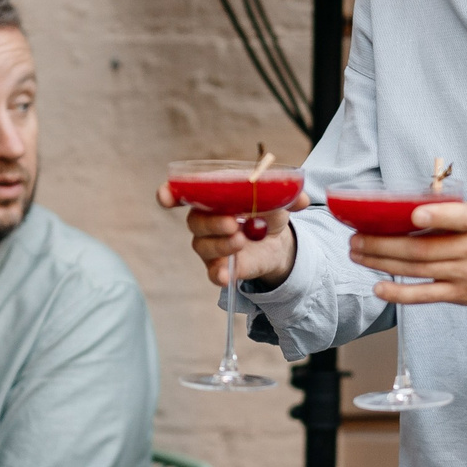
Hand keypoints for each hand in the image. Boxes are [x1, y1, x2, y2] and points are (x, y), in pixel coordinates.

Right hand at [156, 182, 300, 291]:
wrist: (277, 240)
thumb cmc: (267, 211)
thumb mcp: (279, 200)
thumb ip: (287, 196)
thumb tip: (301, 198)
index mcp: (213, 197)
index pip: (182, 192)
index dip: (169, 193)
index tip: (165, 197)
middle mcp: (204, 220)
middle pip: (195, 221)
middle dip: (212, 222)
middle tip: (232, 224)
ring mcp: (209, 245)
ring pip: (202, 246)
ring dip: (221, 244)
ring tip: (242, 241)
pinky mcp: (220, 267)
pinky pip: (211, 272)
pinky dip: (218, 273)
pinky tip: (226, 274)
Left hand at [348, 201, 466, 308]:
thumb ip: (453, 212)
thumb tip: (410, 207)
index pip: (460, 218)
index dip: (436, 215)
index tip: (413, 215)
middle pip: (421, 248)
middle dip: (382, 243)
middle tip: (356, 238)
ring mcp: (465, 274)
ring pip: (417, 269)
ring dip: (382, 262)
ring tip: (358, 254)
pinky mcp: (460, 294)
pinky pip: (425, 295)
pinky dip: (400, 292)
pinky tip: (379, 287)